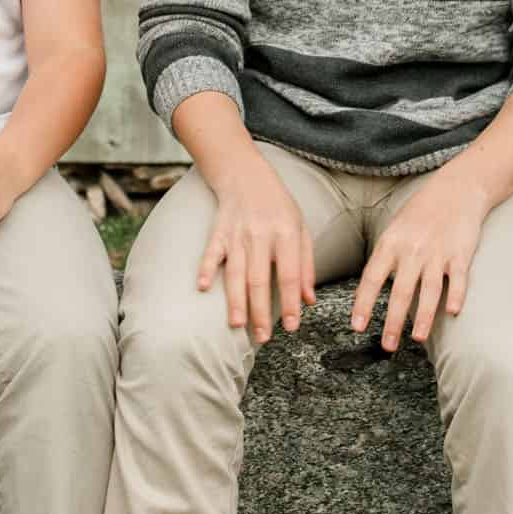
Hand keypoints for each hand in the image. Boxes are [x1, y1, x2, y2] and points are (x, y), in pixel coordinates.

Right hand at [197, 153, 315, 344]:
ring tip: (238, 325)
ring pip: (235, 271)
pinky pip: (211, 252)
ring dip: (235, 300)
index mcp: (287, 234)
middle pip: (260, 279)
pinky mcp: (218, 232)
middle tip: (263, 337)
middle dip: (261, 311)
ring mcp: (237, 234)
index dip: (291, 302)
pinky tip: (203, 288)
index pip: (290, 274)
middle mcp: (262, 235)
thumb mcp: (301, 229)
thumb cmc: (279, 206)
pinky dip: (206, 269)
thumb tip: (309, 301)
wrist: (247, 175)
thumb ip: (306, 265)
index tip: (293, 327)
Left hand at [351, 165, 489, 349]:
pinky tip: (452, 312)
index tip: (358, 326)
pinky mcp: (460, 254)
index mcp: (391, 243)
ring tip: (416, 338)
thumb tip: (365, 292)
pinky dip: (456, 296)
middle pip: (401, 292)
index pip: (372, 278)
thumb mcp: (393, 230)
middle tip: (387, 346)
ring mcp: (437, 253)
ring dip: (423, 317)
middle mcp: (412, 250)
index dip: (364, 304)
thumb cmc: (420, 213)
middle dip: (393, 322)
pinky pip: (458, 279)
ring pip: (429, 290)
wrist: (456, 189)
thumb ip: (383, 260)